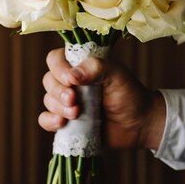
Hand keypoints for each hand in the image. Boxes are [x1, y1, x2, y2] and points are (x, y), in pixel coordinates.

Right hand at [38, 48, 165, 149]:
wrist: (139, 125)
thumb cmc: (130, 95)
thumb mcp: (118, 75)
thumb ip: (97, 68)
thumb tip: (71, 75)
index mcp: (81, 66)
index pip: (56, 59)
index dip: (58, 68)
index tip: (70, 79)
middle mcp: (71, 82)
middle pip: (49, 80)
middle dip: (58, 91)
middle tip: (74, 100)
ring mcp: (68, 102)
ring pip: (48, 100)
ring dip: (58, 107)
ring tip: (77, 114)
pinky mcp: (67, 122)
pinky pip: (45, 120)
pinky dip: (49, 121)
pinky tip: (61, 124)